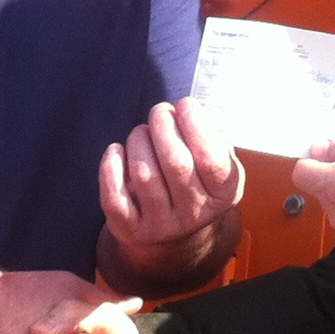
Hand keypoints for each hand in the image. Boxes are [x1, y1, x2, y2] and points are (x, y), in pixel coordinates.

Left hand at [97, 98, 244, 290]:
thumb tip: (188, 109)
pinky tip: (116, 151)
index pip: (213, 161)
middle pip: (176, 163)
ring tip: (142, 132)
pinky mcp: (130, 229)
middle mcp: (195, 214)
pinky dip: (111, 167)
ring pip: (144, 175)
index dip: (197, 127)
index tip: (186, 104)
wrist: (174, 229)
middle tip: (160, 111)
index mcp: (223, 194)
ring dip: (139, 141)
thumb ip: (210, 135)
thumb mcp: (216, 160)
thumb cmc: (195, 179)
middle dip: (163, 127)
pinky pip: (114, 197)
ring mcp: (162, 225)